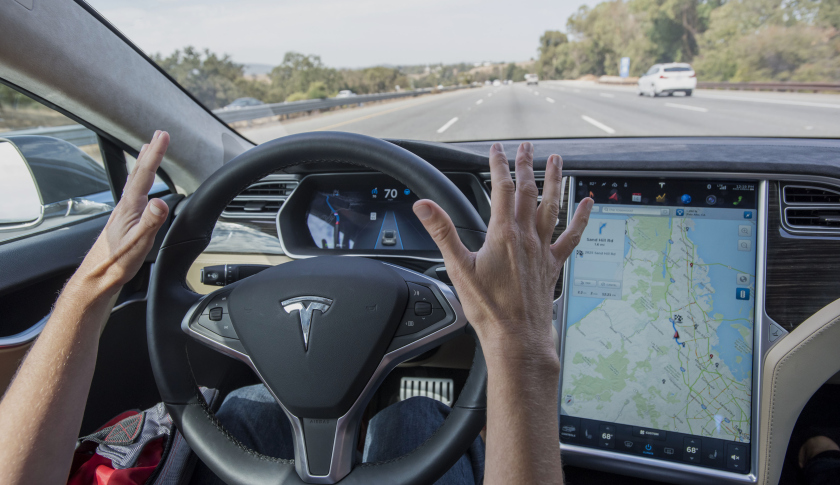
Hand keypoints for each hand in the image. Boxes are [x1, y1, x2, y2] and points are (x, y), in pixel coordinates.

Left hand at [74, 131, 170, 294]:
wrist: (97, 277)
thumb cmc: (116, 262)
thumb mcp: (138, 243)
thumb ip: (150, 221)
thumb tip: (160, 201)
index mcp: (129, 208)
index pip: (144, 174)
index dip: (155, 154)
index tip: (162, 136)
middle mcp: (124, 206)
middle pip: (137, 173)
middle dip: (149, 152)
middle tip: (157, 135)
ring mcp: (123, 213)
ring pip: (134, 182)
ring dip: (143, 164)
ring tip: (148, 152)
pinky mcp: (123, 221)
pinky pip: (134, 193)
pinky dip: (140, 182)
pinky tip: (142, 188)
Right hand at [413, 142, 592, 363]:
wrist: (517, 338)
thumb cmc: (489, 309)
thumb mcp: (458, 268)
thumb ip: (442, 232)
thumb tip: (424, 206)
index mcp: (503, 234)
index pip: (501, 188)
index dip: (498, 165)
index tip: (497, 149)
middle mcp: (527, 237)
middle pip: (528, 191)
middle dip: (525, 165)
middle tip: (526, 146)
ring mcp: (543, 250)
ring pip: (552, 206)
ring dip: (554, 181)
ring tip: (556, 160)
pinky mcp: (553, 265)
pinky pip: (571, 236)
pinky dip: (580, 218)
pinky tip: (586, 203)